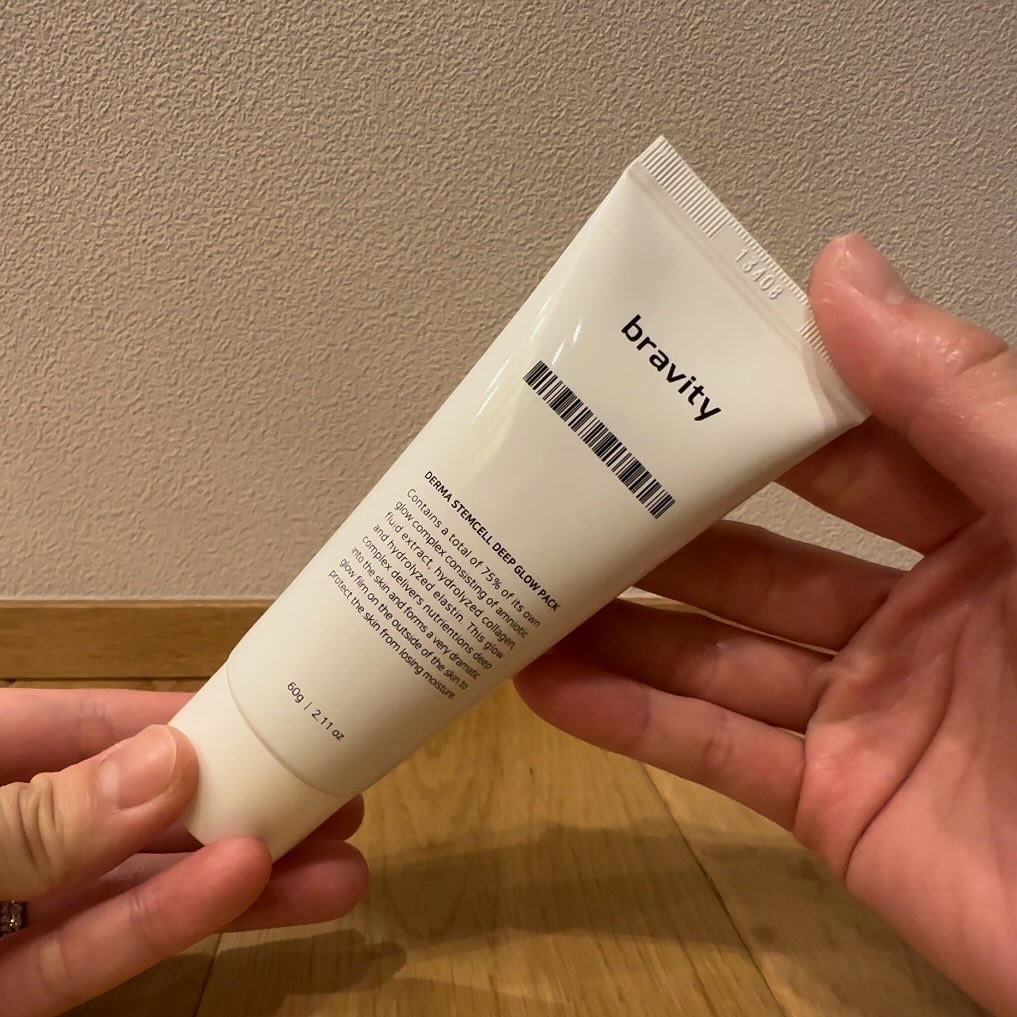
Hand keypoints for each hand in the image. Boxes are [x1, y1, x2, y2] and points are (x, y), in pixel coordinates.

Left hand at [0, 687, 367, 1016]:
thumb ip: (39, 814)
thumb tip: (170, 767)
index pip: (94, 725)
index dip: (188, 720)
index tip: (276, 721)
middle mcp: (9, 832)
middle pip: (138, 811)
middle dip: (240, 806)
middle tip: (334, 805)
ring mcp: (6, 915)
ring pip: (135, 890)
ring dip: (235, 881)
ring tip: (335, 871)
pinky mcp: (9, 993)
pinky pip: (94, 956)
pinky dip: (168, 928)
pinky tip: (248, 896)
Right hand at [517, 234, 1016, 1015]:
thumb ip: (963, 400)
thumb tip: (841, 270)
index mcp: (991, 523)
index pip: (843, 450)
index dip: (749, 413)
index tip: (650, 378)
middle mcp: (922, 610)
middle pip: (759, 554)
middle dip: (659, 522)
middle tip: (554, 480)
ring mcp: (872, 711)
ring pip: (720, 654)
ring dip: (621, 622)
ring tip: (523, 580)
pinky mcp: (839, 807)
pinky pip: (719, 755)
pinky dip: (631, 723)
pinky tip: (549, 684)